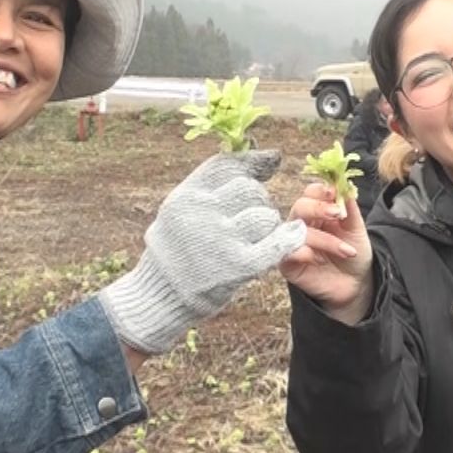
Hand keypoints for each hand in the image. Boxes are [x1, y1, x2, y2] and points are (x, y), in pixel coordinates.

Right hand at [98, 151, 306, 354]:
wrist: (159, 298)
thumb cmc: (174, 252)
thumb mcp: (178, 211)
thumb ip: (211, 186)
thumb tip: (265, 155)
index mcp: (186, 197)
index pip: (227, 165)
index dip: (253, 160)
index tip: (270, 160)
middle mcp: (202, 213)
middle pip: (249, 189)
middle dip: (257, 199)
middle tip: (252, 216)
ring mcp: (221, 239)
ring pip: (265, 215)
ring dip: (268, 224)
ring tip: (258, 236)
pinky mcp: (238, 266)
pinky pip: (274, 245)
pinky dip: (286, 240)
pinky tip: (293, 235)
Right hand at [280, 181, 371, 322]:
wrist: (356, 285)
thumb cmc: (353, 254)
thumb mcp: (356, 229)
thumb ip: (349, 208)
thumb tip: (344, 185)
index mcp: (318, 212)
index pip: (311, 193)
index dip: (321, 191)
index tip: (334, 193)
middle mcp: (302, 224)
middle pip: (300, 207)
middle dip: (318, 208)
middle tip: (337, 214)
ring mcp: (294, 243)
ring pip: (298, 231)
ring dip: (324, 239)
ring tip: (346, 251)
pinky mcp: (288, 264)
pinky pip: (286, 253)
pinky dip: (302, 252)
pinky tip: (316, 258)